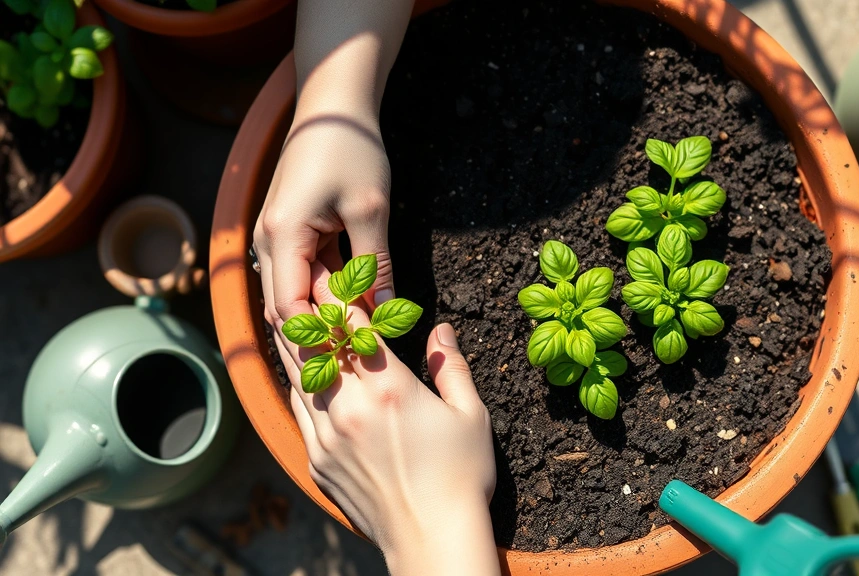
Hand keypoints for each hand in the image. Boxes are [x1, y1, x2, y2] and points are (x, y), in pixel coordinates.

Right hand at [255, 0, 412, 366]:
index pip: (290, 310)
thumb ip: (376, 265)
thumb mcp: (371, 209)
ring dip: (324, 321)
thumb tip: (389, 315)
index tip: (354, 359)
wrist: (332, 107)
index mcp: (282, 237)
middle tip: (358, 367)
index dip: (320, 339)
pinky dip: (325, 299)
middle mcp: (267, 244)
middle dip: (319, 339)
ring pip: (294, 298)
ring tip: (360, 349)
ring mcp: (275, 240)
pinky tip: (355, 317)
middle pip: (285, 312)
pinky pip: (302, 279)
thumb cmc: (351, 149)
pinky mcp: (290, 237)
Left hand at [275, 261, 499, 575]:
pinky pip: (298, 410)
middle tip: (298, 277)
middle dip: (304, 306)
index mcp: (388, 387)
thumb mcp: (471, 416)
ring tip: (289, 314)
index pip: (352, 324)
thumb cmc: (460, 478)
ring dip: (293, 341)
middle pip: (312, 342)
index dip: (339, 291)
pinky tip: (301, 372)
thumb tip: (441, 332)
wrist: (431, 540)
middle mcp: (348, 406)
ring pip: (296, 374)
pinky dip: (298, 384)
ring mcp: (326, 435)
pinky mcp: (316, 461)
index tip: (331, 268)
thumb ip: (454, 367)